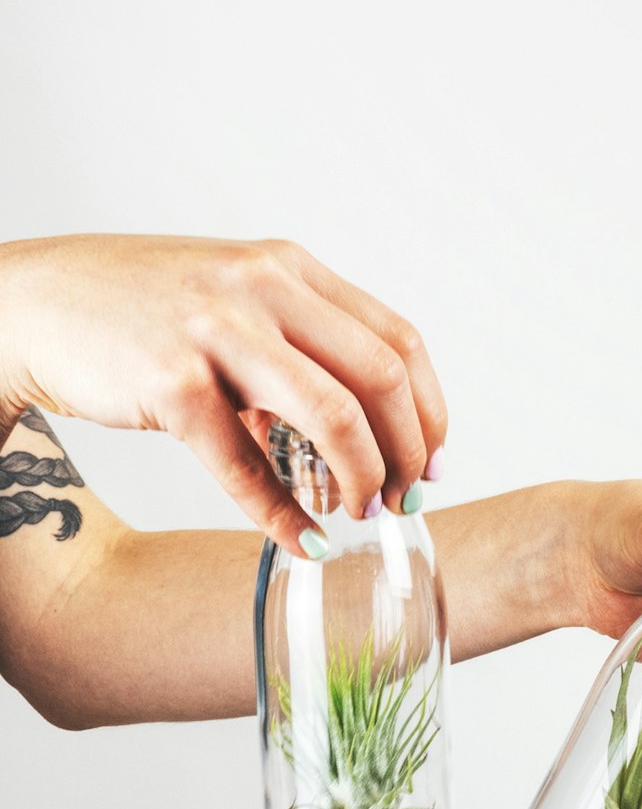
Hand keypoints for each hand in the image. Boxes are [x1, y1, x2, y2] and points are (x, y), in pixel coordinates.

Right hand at [0, 234, 446, 555]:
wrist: (32, 305)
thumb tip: (356, 439)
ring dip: (362, 478)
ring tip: (361, 515)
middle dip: (408, 451)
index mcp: (288, 268)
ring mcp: (216, 330)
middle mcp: (262, 287)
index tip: (435, 459)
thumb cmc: (140, 314)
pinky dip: (282, 514)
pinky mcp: (170, 383)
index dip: (431, 409)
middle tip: (406, 499)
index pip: (397, 339)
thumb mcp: (231, 304)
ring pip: (332, 415)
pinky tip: (301, 540)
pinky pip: (246, 465)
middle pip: (381, 377)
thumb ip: (296, 351)